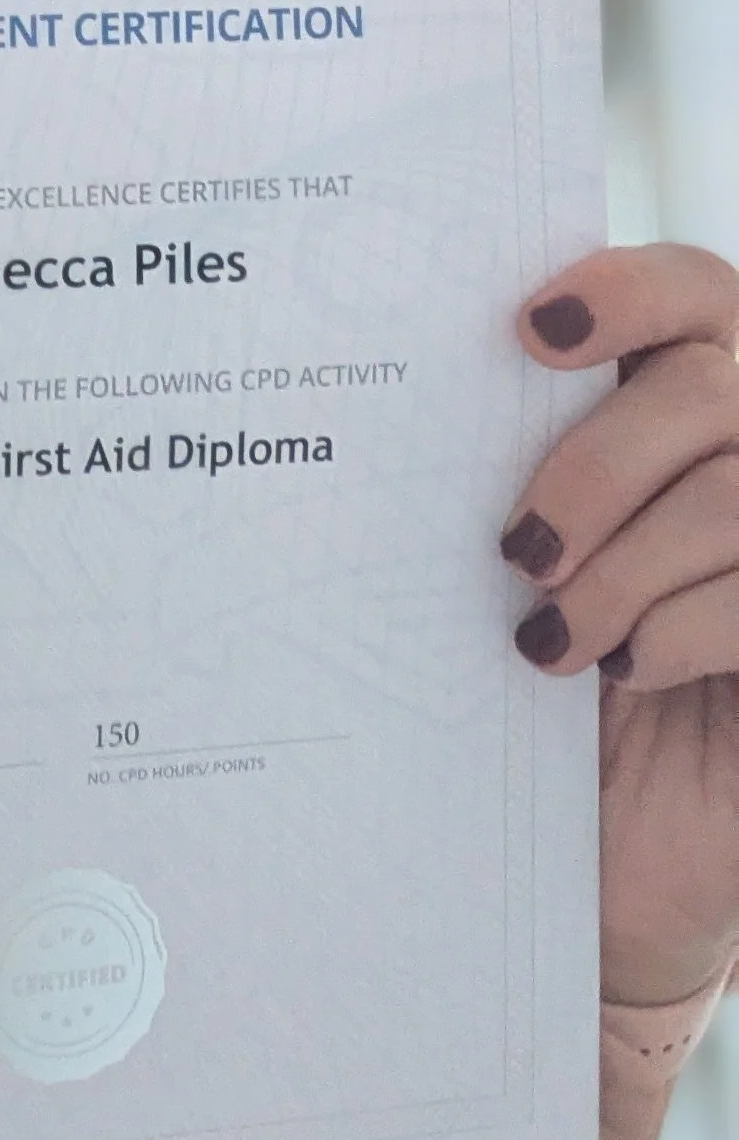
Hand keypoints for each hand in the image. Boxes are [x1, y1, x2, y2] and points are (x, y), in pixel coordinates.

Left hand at [507, 244, 738, 1009]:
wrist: (611, 849)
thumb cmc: (553, 682)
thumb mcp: (535, 556)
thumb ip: (520, 457)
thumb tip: (432, 373)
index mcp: (691, 399)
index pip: (692, 290)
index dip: (626, 289)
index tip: (531, 332)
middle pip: (712, 385)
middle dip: (599, 464)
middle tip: (519, 547)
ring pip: (734, 494)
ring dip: (626, 566)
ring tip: (551, 636)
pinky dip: (679, 629)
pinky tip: (629, 669)